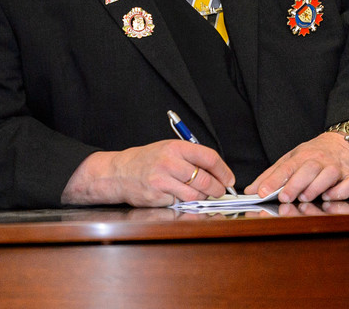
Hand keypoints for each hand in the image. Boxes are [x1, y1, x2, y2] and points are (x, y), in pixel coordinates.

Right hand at [61, 140, 235, 206]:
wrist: (119, 172)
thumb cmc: (147, 161)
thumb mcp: (168, 149)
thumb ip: (191, 157)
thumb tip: (217, 172)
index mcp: (175, 147)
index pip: (209, 158)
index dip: (224, 171)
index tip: (230, 179)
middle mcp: (169, 162)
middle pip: (205, 179)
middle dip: (217, 188)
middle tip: (219, 191)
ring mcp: (162, 179)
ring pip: (195, 194)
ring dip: (202, 197)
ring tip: (199, 194)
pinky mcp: (157, 195)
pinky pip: (181, 202)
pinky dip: (186, 202)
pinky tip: (181, 197)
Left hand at [246, 131, 348, 202]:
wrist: (347, 142)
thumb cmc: (316, 154)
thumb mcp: (292, 158)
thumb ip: (272, 175)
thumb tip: (251, 190)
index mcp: (303, 155)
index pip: (286, 167)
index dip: (273, 180)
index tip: (261, 192)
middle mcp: (321, 160)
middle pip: (308, 169)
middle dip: (295, 184)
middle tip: (283, 197)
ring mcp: (338, 168)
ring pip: (328, 175)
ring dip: (316, 187)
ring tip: (304, 198)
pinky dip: (340, 191)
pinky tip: (329, 197)